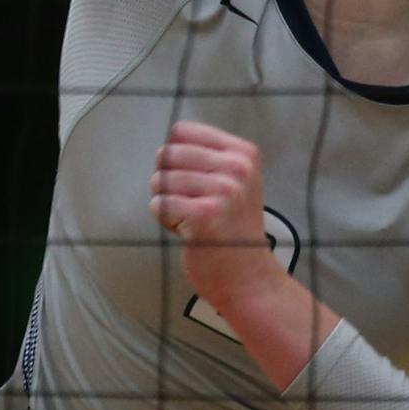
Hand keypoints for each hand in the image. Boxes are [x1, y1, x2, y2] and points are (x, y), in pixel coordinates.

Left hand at [150, 121, 280, 313]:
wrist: (249, 278)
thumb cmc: (233, 229)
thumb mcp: (235, 182)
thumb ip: (207, 158)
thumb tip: (166, 146)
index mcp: (243, 152)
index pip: (182, 131)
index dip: (174, 157)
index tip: (191, 180)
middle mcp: (237, 167)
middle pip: (168, 154)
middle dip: (167, 181)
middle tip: (189, 204)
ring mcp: (223, 190)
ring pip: (159, 181)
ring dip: (167, 204)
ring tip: (191, 220)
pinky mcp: (205, 215)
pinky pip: (159, 205)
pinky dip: (165, 221)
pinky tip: (188, 232)